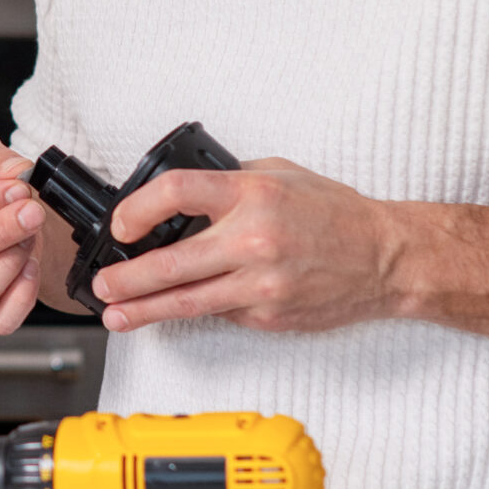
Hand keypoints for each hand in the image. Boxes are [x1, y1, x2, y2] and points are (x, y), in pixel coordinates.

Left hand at [87, 156, 403, 333]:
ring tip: (115, 315)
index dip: (138, 208)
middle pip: (171, 262)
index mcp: (252, 194)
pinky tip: (180, 309)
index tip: (122, 224)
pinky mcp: (268, 315)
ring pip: (187, 302)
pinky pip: (221, 312)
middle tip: (103, 284)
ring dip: (144, 310)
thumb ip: (229, 182)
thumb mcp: (280, 173)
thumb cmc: (335, 213)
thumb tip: (179, 196)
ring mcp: (261, 283)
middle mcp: (254, 239)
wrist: (386, 258)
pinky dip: (200, 309)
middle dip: (127, 278)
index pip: (177, 193)